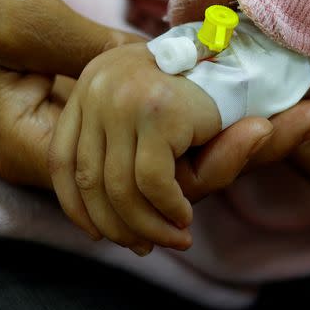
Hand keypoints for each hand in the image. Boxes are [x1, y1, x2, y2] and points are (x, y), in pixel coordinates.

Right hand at [0, 0, 309, 237]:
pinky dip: (191, 125)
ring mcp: (73, 132)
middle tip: (304, 121)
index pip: (137, 187)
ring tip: (294, 116)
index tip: (262, 135)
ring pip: (160, 161)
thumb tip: (175, 70)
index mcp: (37, 146)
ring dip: (224, 142)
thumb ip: (97, 54)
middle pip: (161, 182)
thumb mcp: (26, 20)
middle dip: (235, 155)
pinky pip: (145, 133)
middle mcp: (60, 153)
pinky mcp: (82, 108)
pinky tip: (238, 105)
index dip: (205, 168)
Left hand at [49, 43, 221, 254]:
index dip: (76, 205)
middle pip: (89, 178)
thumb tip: (92, 235)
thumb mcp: (155, 135)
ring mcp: (124, 97)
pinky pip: (153, 182)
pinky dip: (169, 208)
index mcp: (91, 84)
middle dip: (117, 224)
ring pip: (120, 187)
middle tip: (144, 246)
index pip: (62, 157)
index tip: (98, 233)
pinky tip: (184, 216)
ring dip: (148, 225)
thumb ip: (125, 171)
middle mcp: (98, 86)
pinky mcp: (157, 111)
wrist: (247, 62)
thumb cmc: (200, 100)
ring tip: (174, 238)